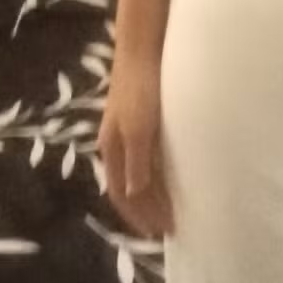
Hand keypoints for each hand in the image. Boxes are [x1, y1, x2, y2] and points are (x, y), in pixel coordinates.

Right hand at [97, 60, 173, 239]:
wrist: (143, 49)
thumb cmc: (141, 87)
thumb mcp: (139, 127)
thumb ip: (138, 160)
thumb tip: (135, 194)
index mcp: (112, 148)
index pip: (122, 193)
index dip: (139, 215)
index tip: (160, 232)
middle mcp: (115, 144)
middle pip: (128, 187)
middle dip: (145, 210)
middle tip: (168, 228)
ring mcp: (126, 131)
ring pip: (136, 173)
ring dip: (151, 194)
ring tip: (169, 209)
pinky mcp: (140, 119)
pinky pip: (146, 157)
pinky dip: (155, 174)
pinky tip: (170, 174)